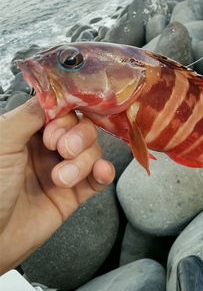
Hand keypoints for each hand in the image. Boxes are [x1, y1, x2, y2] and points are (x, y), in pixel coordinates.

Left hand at [0, 97, 114, 273]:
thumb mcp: (2, 141)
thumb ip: (30, 114)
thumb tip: (54, 95)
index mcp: (26, 131)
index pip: (60, 111)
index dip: (65, 116)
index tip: (56, 128)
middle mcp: (45, 148)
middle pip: (81, 128)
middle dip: (77, 137)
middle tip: (62, 150)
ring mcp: (61, 170)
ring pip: (91, 151)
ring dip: (83, 161)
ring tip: (62, 179)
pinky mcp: (73, 194)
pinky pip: (98, 177)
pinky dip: (104, 172)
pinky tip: (101, 173)